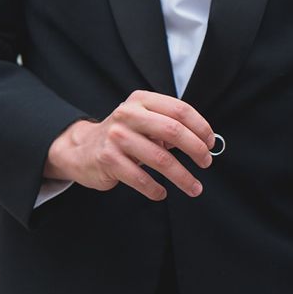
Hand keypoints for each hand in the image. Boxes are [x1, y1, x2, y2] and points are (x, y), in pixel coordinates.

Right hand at [45, 91, 215, 200]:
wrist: (81, 149)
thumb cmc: (124, 136)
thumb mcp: (145, 121)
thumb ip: (170, 126)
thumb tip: (205, 143)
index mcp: (141, 101)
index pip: (180, 110)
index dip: (201, 127)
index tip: (211, 143)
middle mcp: (128, 114)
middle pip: (173, 131)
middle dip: (196, 150)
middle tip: (206, 163)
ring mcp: (116, 136)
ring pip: (161, 159)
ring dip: (183, 177)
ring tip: (194, 187)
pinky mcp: (107, 159)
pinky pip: (141, 178)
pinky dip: (155, 189)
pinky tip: (162, 193)